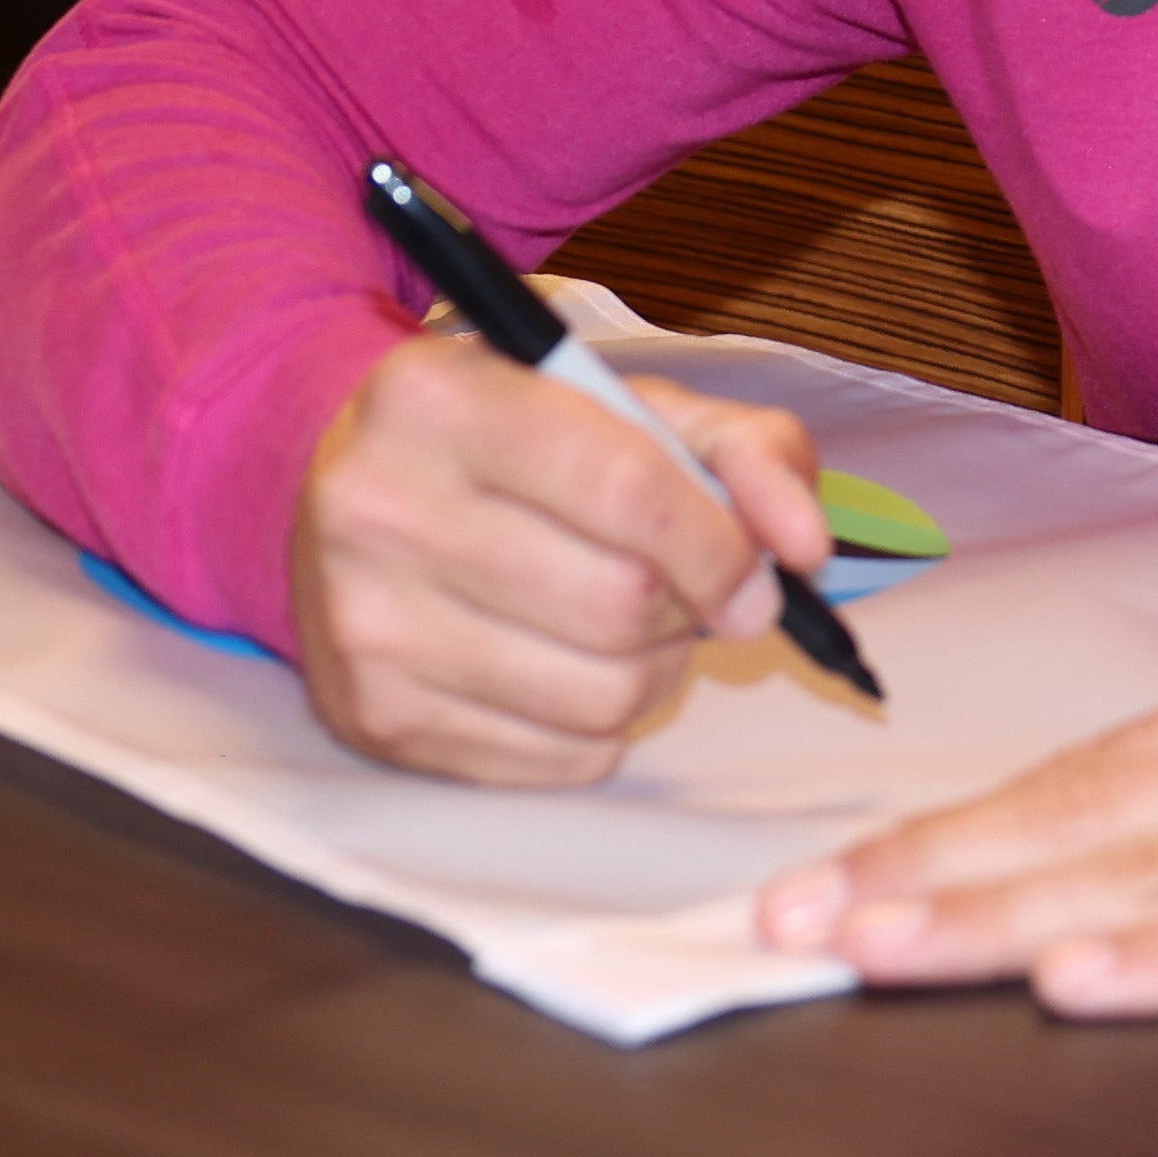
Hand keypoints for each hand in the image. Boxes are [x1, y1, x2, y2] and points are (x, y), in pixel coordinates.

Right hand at [289, 333, 830, 785]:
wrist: (353, 497)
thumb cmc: (514, 444)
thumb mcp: (629, 405)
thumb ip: (744, 450)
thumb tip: (804, 544)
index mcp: (438, 398)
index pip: (625, 486)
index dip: (719, 543)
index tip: (754, 570)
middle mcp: (380, 508)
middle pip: (618, 603)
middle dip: (687, 605)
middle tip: (683, 587)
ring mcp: (367, 625)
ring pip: (600, 694)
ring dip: (655, 669)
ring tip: (627, 623)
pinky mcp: (377, 720)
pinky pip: (562, 759)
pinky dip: (602, 725)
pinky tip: (568, 664)